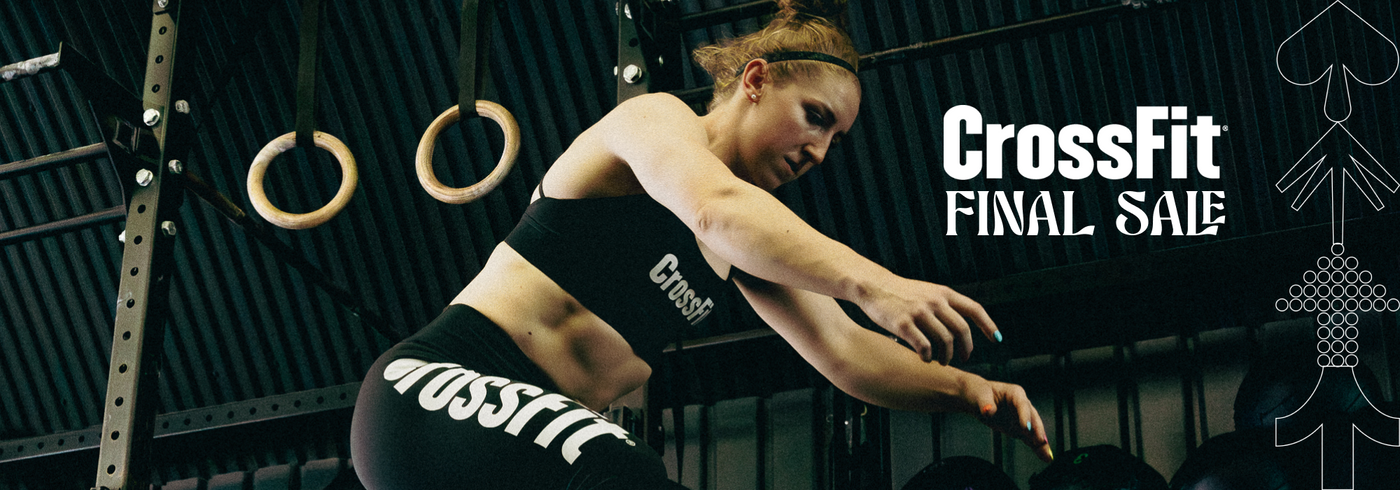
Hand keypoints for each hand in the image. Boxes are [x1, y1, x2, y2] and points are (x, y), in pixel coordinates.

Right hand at [856, 275, 998, 364]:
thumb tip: (961, 327)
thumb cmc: (901, 293)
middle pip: (961, 330)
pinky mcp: (904, 324)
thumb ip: (944, 304)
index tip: (997, 339)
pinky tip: (926, 359)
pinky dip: (928, 357)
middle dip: (966, 349)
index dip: (989, 325)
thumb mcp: (927, 291)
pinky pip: (924, 347)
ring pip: (945, 341)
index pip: (975, 309)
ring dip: (946, 356)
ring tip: (942, 361)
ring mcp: (919, 312)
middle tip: (963, 359)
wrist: (874, 286)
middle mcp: (935, 302)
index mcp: (943, 293)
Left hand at [966, 378, 1053, 462]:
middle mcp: (1022, 405)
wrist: (976, 398)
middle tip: (1041, 443)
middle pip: (1032, 418)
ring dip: (1041, 443)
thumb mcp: (979, 395)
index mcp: (1015, 393)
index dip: (1025, 416)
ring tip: (1048, 456)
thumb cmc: (978, 393)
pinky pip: (1029, 439)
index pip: (1022, 405)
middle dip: (1037, 431)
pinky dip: (1036, 448)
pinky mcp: (1019, 428)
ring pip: (1034, 431)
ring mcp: (1022, 417)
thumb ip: (985, 403)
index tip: (1026, 428)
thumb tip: (988, 411)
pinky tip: (1044, 457)